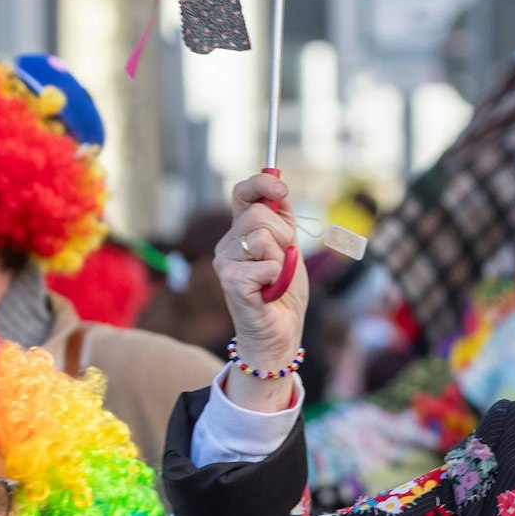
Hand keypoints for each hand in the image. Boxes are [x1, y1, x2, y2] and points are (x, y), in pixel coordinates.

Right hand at [216, 172, 305, 412]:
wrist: (280, 331)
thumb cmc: (284, 292)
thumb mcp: (289, 249)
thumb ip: (283, 220)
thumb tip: (280, 188)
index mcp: (241, 232)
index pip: (242, 194)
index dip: (261, 183)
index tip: (281, 189)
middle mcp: (228, 244)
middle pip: (259, 214)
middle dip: (283, 235)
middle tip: (284, 260)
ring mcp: (225, 262)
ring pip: (263, 236)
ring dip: (282, 258)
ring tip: (276, 278)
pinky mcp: (231, 281)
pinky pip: (268, 265)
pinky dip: (279, 279)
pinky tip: (269, 293)